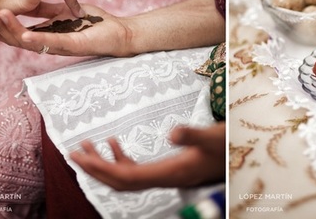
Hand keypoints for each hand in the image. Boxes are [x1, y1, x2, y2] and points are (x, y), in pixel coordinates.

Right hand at [0, 4, 132, 56]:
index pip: (20, 33)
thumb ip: (58, 7)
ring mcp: (61, 47)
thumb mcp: (71, 12)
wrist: (120, 32)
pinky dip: (38, 39)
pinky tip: (25, 35)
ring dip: (13, 30)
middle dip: (0, 30)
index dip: (3, 27)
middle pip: (18, 41)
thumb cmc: (97, 23)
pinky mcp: (72, 45)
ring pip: (31, 42)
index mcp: (49, 36)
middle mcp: (51, 44)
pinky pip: (53, 43)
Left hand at [69, 123, 225, 190]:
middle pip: (121, 182)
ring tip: (85, 147)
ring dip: (104, 164)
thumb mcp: (213, 137)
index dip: (102, 169)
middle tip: (72, 153)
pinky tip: (113, 144)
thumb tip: (172, 132)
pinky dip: (121, 158)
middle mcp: (164, 178)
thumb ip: (193, 135)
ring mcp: (165, 175)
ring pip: (126, 177)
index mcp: (170, 172)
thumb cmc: (229, 146)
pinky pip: (137, 170)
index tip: (80, 157)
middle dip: (95, 169)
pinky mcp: (168, 168)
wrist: (242, 157)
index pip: (128, 177)